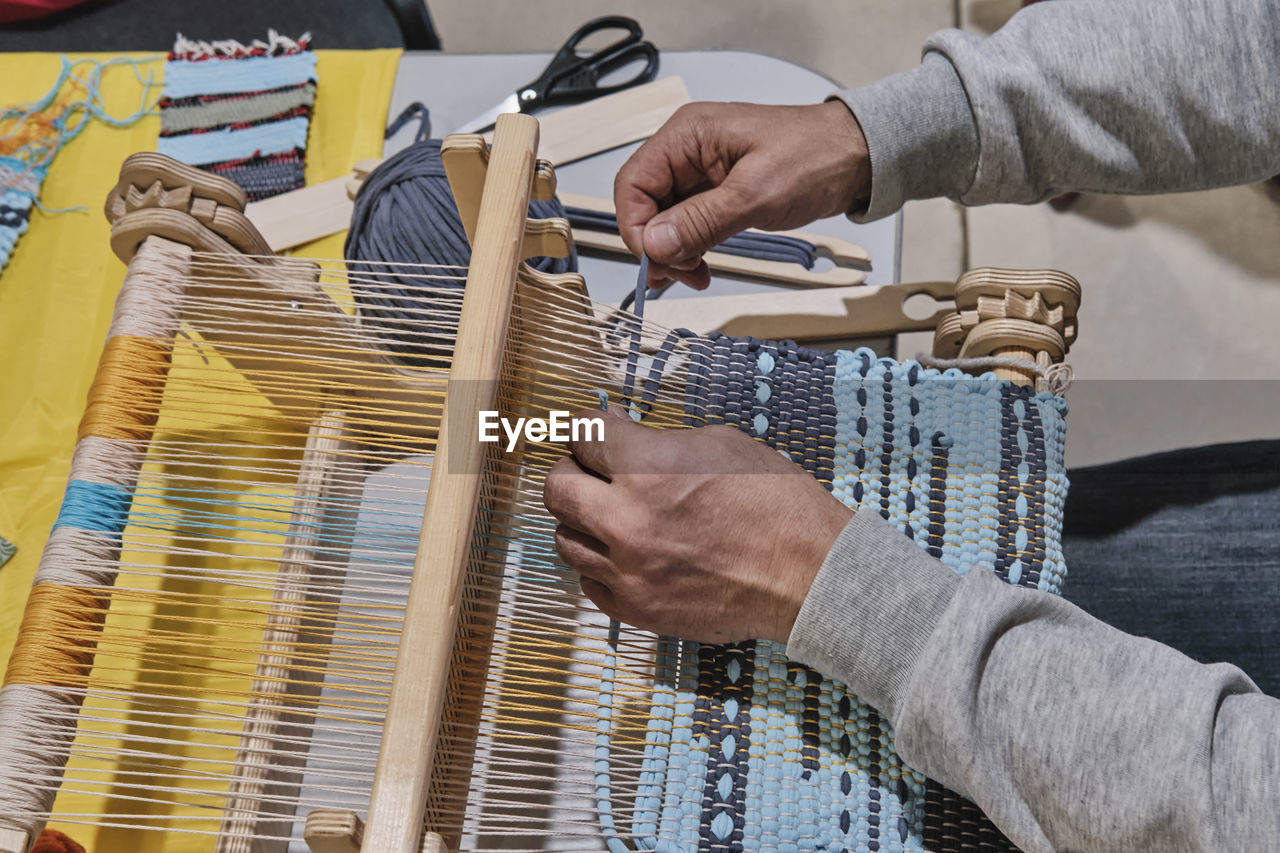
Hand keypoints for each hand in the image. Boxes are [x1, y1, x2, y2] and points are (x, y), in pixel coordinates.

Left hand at [541, 409, 852, 643]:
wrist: (808, 574)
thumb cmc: (776, 504)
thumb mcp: (720, 444)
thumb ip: (658, 439)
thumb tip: (619, 432)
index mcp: (647, 469)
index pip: (581, 434)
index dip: (589, 427)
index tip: (596, 431)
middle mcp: (626, 521)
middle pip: (556, 487)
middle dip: (574, 470)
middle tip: (595, 470)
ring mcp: (627, 570)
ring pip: (563, 538)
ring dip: (583, 519)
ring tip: (611, 514)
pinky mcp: (636, 609)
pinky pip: (589, 581)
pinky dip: (600, 563)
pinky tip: (627, 552)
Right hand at [614, 100, 870, 289]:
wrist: (858, 156)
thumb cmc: (816, 156)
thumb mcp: (756, 194)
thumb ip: (701, 221)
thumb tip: (655, 243)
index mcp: (688, 135)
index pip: (633, 184)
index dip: (637, 227)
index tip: (657, 261)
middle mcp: (687, 149)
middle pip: (644, 204)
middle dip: (656, 245)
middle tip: (679, 275)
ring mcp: (701, 171)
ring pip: (664, 219)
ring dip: (673, 252)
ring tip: (694, 275)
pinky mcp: (717, 191)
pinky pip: (687, 223)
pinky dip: (689, 248)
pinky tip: (702, 267)